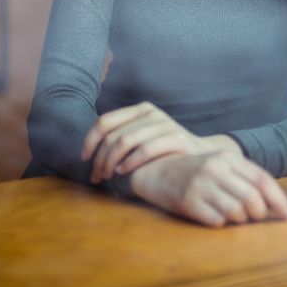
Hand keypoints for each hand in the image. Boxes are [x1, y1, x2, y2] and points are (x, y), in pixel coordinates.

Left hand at [81, 102, 240, 183]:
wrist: (202, 156)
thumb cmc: (166, 151)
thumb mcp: (145, 136)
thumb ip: (124, 135)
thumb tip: (90, 148)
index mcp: (140, 109)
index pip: (104, 121)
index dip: (89, 140)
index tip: (84, 159)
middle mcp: (151, 113)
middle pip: (112, 135)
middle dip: (99, 158)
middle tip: (96, 176)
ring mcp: (164, 124)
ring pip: (124, 141)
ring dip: (110, 162)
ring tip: (108, 176)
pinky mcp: (175, 137)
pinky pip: (145, 150)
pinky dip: (129, 162)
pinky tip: (122, 173)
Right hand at [130, 150, 286, 226]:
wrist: (157, 169)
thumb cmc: (196, 170)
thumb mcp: (220, 165)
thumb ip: (245, 177)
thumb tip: (274, 203)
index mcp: (228, 157)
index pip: (262, 180)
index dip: (279, 199)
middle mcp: (216, 169)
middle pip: (253, 200)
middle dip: (259, 213)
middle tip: (254, 216)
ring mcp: (201, 185)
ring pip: (237, 213)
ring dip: (240, 219)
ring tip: (232, 213)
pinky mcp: (188, 202)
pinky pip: (217, 221)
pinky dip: (221, 223)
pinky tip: (212, 214)